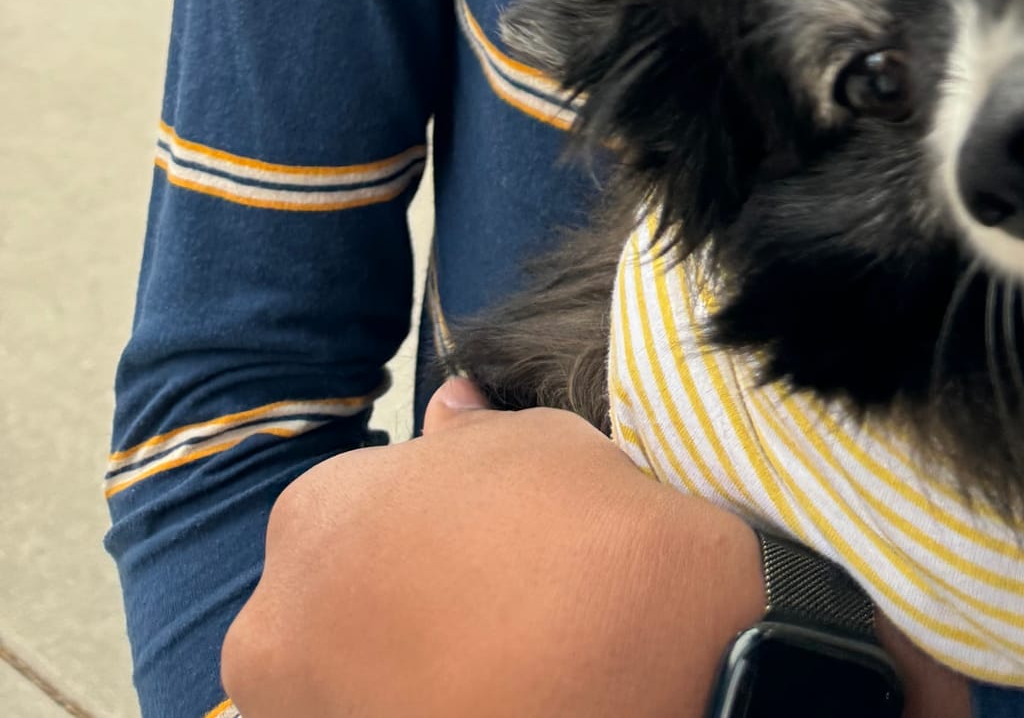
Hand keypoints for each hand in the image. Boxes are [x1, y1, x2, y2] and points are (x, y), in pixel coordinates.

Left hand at [223, 380, 970, 717]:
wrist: (670, 677)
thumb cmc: (596, 545)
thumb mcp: (544, 447)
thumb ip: (471, 434)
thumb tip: (448, 411)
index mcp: (315, 517)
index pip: (343, 511)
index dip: (415, 523)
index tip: (470, 543)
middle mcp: (277, 626)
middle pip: (322, 603)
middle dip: (384, 602)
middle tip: (477, 610)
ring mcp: (306, 712)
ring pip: (339, 679)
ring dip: (391, 668)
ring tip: (489, 663)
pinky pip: (372, 714)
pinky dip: (414, 703)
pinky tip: (490, 694)